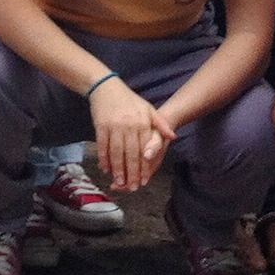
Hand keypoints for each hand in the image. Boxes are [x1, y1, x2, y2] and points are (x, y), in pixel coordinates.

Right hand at [90, 79, 177, 193]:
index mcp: (143, 122)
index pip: (144, 149)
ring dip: (117, 169)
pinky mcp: (100, 126)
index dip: (144, 167)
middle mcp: (129, 125)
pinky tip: (105, 168)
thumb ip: (161, 124)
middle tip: (131, 188)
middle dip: (131, 173)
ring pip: (116, 152)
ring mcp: (114, 126)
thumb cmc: (129, 100)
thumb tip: (173, 137)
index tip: (144, 181)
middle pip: (130, 154)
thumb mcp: (148, 109)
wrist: (106, 86)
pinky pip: (103, 146)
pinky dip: (104, 159)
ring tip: (118, 182)